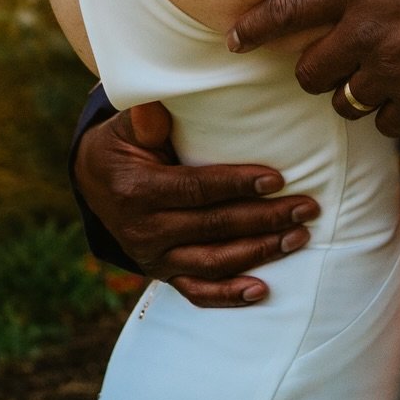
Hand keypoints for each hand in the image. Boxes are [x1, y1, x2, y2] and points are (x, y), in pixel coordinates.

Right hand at [73, 101, 318, 307]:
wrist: (94, 182)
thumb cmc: (124, 144)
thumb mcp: (128, 125)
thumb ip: (148, 117)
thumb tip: (159, 102)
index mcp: (138, 190)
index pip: (196, 189)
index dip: (236, 185)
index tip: (277, 179)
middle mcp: (144, 230)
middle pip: (213, 227)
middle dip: (264, 218)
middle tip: (305, 208)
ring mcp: (153, 258)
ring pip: (212, 262)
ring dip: (259, 252)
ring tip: (298, 237)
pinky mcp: (161, 274)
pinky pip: (196, 293)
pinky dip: (228, 296)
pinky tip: (262, 291)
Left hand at [228, 0, 399, 135]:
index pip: (288, 10)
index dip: (254, 28)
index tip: (235, 39)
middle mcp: (370, 32)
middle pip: (309, 72)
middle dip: (314, 69)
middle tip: (331, 60)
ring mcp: (395, 72)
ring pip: (344, 101)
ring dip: (352, 92)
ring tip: (374, 76)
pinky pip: (384, 123)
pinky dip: (389, 113)